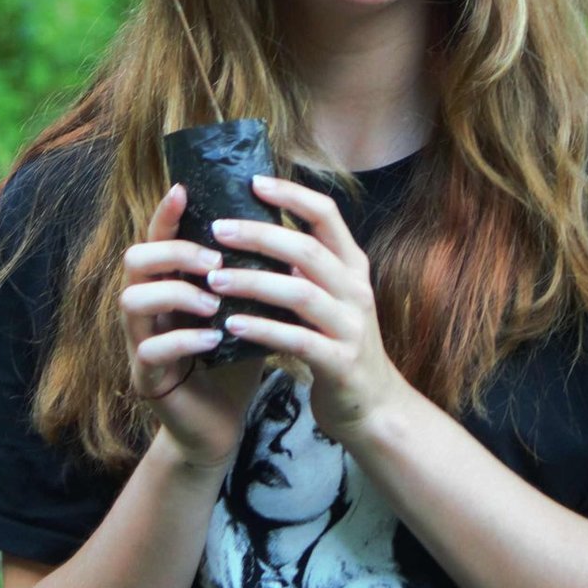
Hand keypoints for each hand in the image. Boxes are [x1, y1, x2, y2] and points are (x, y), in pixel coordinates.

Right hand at [120, 185, 264, 469]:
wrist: (222, 421)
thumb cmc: (232, 358)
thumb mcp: (244, 308)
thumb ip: (250, 272)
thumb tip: (285, 228)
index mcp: (170, 282)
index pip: (159, 236)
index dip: (167, 212)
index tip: (185, 189)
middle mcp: (147, 305)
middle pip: (134, 259)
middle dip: (175, 252)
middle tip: (215, 260)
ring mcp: (140, 341)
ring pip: (131, 299)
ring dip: (177, 294)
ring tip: (214, 303)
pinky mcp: (146, 376)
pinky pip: (150, 349)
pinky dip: (183, 339)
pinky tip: (213, 340)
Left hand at [205, 176, 403, 443]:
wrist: (373, 405)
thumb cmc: (338, 343)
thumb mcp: (330, 297)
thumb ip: (305, 267)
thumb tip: (254, 228)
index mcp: (352, 266)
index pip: (326, 214)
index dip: (291, 194)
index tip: (253, 181)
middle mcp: (355, 290)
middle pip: (307, 249)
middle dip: (259, 235)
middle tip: (217, 229)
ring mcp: (351, 327)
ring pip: (300, 292)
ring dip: (253, 282)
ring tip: (214, 277)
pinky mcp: (341, 362)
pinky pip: (298, 340)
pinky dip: (262, 329)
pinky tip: (232, 324)